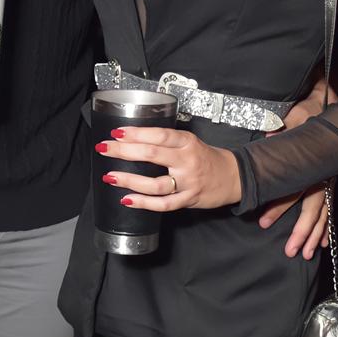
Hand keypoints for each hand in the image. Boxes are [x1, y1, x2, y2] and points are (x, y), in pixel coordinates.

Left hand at [96, 127, 241, 209]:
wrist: (233, 177)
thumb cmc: (205, 158)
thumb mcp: (189, 142)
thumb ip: (166, 141)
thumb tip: (132, 140)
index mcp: (187, 142)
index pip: (159, 135)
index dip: (136, 133)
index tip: (116, 132)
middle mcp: (187, 161)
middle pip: (153, 155)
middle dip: (125, 151)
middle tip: (104, 148)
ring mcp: (188, 182)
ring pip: (156, 184)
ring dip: (130, 180)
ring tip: (110, 176)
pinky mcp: (189, 200)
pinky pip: (163, 204)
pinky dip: (143, 203)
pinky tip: (127, 199)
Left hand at [255, 79, 333, 256]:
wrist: (328, 107)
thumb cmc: (309, 114)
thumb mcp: (297, 118)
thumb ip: (285, 130)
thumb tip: (270, 135)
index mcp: (310, 164)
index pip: (293, 190)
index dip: (279, 207)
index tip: (264, 222)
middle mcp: (321, 176)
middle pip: (311, 209)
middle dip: (302, 232)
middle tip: (290, 251)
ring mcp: (327, 181)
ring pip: (322, 213)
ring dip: (315, 235)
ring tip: (306, 253)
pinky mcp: (329, 183)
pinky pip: (329, 209)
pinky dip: (327, 226)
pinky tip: (324, 242)